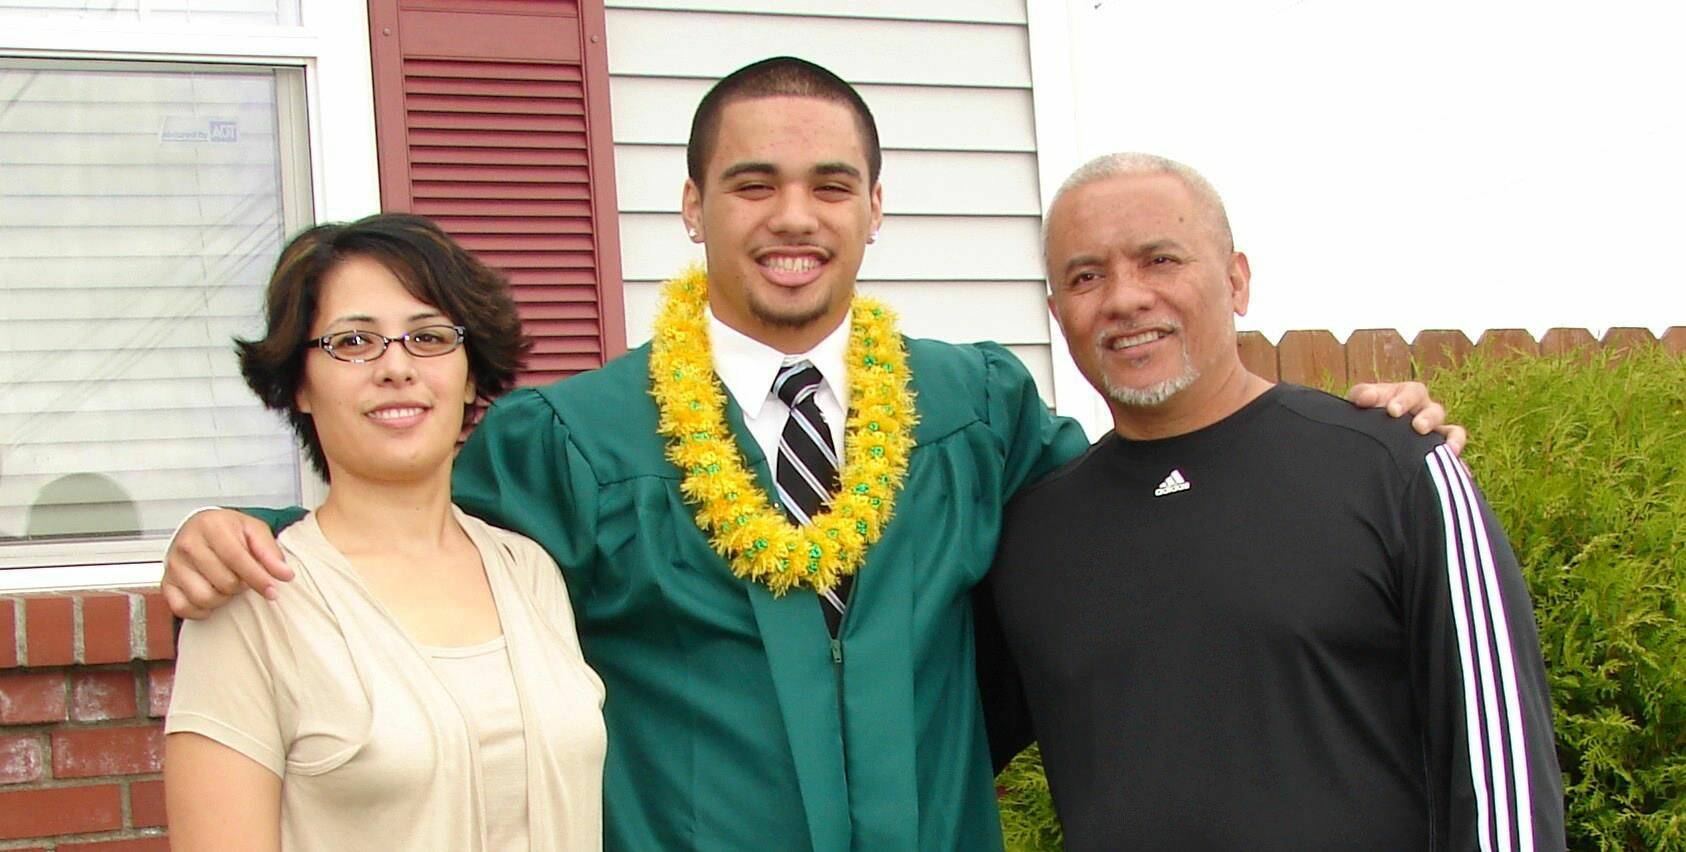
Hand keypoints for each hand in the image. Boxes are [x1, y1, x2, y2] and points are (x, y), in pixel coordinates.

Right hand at [161, 509, 291, 618]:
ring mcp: (173, 564)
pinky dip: (201, 609)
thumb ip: (270, 552)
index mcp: (211, 526)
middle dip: (241, 586)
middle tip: (244, 578)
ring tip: (228, 585)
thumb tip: (284, 574)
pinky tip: (212, 596)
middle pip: (224, 582)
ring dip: (223, 598)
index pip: (237, 559)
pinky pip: (183, 608)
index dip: (258, 579)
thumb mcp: (254, 530)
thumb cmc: (228, 530)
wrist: (199, 527)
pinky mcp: (166, 582)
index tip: (273, 591)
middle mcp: (187, 544)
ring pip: (204, 597)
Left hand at [1346, 381, 1466, 455]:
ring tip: (1450, 450)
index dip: (1405, 400)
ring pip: (1453, 432)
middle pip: (1436, 411)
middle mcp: (1426, 412)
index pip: (1414, 392)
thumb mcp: (1361, 401)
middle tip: (1418, 427)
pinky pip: (1454, 459)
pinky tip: (1461, 474)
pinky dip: (1459, 465)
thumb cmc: (1365, 412)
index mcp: (1409, 395)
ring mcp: (1435, 433)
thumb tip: (1366, 398)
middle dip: (1428, 419)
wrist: (1365, 437)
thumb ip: (1362, 395)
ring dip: (1454, 439)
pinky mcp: (1439, 454)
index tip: (1392, 411)